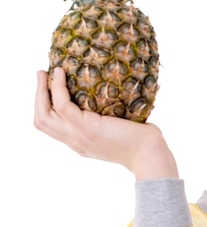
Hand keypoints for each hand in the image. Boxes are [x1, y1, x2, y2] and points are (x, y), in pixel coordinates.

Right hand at [34, 68, 177, 179]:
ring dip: (41, 90)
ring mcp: (79, 136)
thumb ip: (109, 120)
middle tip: (41, 75)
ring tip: (46, 71)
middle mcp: (75, 141)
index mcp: (81, 143)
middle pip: (41, 121)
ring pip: (44, 114)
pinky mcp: (87, 128)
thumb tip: (114, 98)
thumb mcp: (119, 131)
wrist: (150, 154)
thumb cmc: (143, 142)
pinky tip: (61, 74)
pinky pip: (62, 105)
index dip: (46, 107)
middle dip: (37, 96)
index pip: (53, 127)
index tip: (49, 89)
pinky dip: (57, 88)